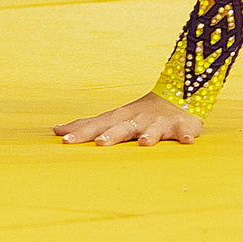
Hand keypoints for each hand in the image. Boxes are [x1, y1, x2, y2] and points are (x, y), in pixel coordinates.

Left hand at [54, 92, 202, 146]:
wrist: (174, 97)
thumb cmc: (136, 115)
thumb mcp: (111, 118)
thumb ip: (87, 126)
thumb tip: (55, 130)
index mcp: (118, 119)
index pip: (96, 125)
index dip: (81, 133)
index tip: (64, 140)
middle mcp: (135, 120)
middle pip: (121, 127)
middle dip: (111, 135)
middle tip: (100, 144)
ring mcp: (157, 123)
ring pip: (152, 129)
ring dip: (148, 135)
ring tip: (144, 143)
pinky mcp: (178, 126)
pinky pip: (182, 132)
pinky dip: (185, 136)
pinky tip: (187, 142)